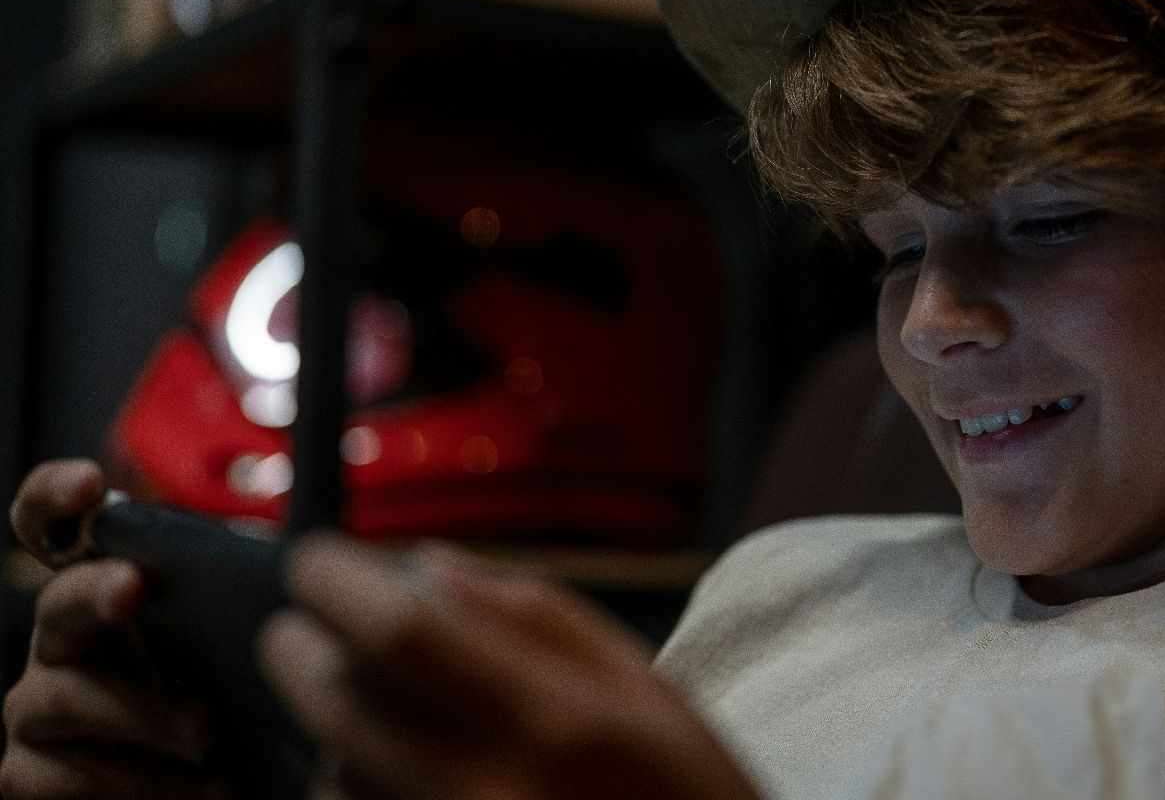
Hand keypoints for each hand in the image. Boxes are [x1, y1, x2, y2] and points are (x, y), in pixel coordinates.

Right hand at [1, 459, 226, 799]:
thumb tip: (312, 564)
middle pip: (55, 603)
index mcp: (105, 588)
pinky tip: (193, 787)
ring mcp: (39, 706)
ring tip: (205, 731)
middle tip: (132, 586)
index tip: (89, 484)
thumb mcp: (243, 634)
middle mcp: (61, 640)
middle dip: (92, 591)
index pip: (52, 527)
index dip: (55, 498)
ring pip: (59, 696)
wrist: (220, 774)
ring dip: (135, 711)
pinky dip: (125, 783)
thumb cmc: (226, 690)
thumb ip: (249, 592)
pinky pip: (49, 776)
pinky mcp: (32, 772)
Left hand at [258, 534, 761, 799]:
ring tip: (383, 715)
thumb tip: (429, 564)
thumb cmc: (688, 798)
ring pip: (334, 774)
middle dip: (300, 651)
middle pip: (341, 704)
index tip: (320, 562)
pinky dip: (351, 788)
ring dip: (333, 727)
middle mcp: (487, 792)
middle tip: (303, 624)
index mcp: (555, 724)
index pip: (407, 635)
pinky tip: (391, 774)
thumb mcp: (649, 692)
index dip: (341, 588)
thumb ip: (541, 619)